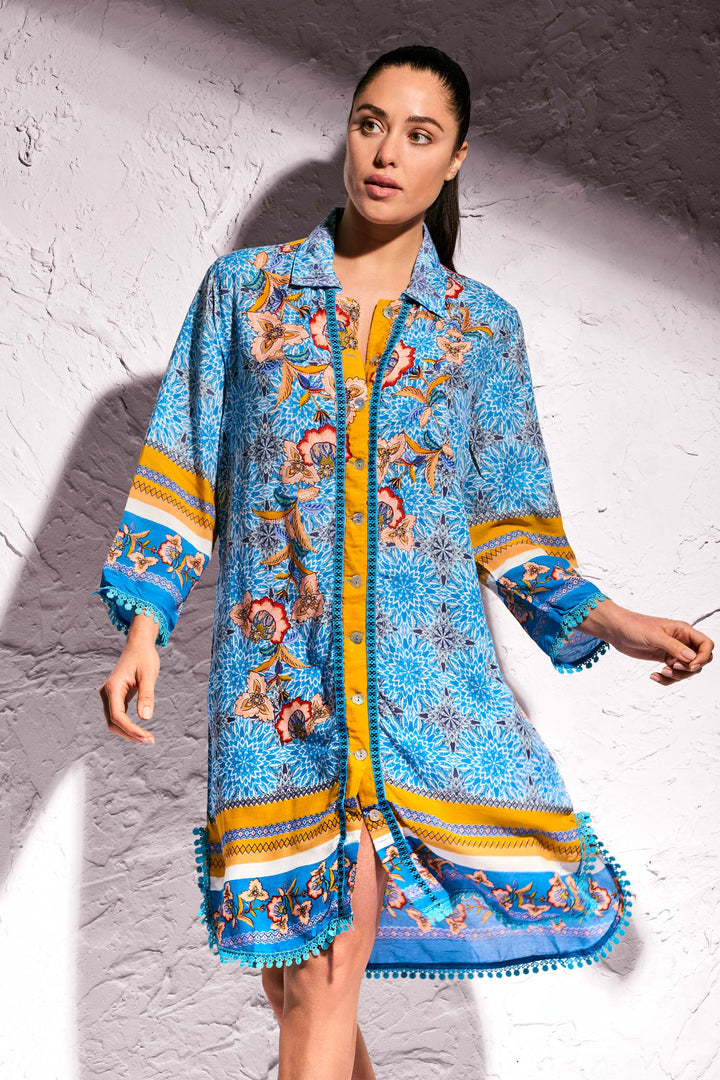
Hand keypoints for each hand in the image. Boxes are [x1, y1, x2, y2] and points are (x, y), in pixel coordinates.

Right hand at [99, 612, 159, 742]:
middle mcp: (106, 693)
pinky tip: (141, 731)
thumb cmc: (144, 657)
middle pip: (113, 723)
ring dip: (128, 732)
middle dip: (130, 734)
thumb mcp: (149, 675)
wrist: (138, 645)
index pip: (117, 716)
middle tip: (150, 740)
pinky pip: (118, 717)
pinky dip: (128, 726)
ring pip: (114, 722)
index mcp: (112, 687)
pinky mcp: (115, 698)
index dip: (130, 729)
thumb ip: (146, 695)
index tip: (146, 737)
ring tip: (148, 738)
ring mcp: (109, 696)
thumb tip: (146, 718)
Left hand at [594, 604, 713, 685]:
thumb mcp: (654, 635)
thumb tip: (692, 657)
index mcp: (683, 631)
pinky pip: (673, 674)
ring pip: (686, 670)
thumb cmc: (634, 626)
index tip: (692, 665)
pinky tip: (654, 676)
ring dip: (676, 676)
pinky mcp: (664, 659)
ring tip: (662, 672)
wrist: (617, 630)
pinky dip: (667, 679)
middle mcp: (681, 641)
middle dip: (689, 669)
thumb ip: (673, 646)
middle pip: (699, 660)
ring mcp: (673, 651)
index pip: (706, 644)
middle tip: (672, 667)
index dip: (703, 656)